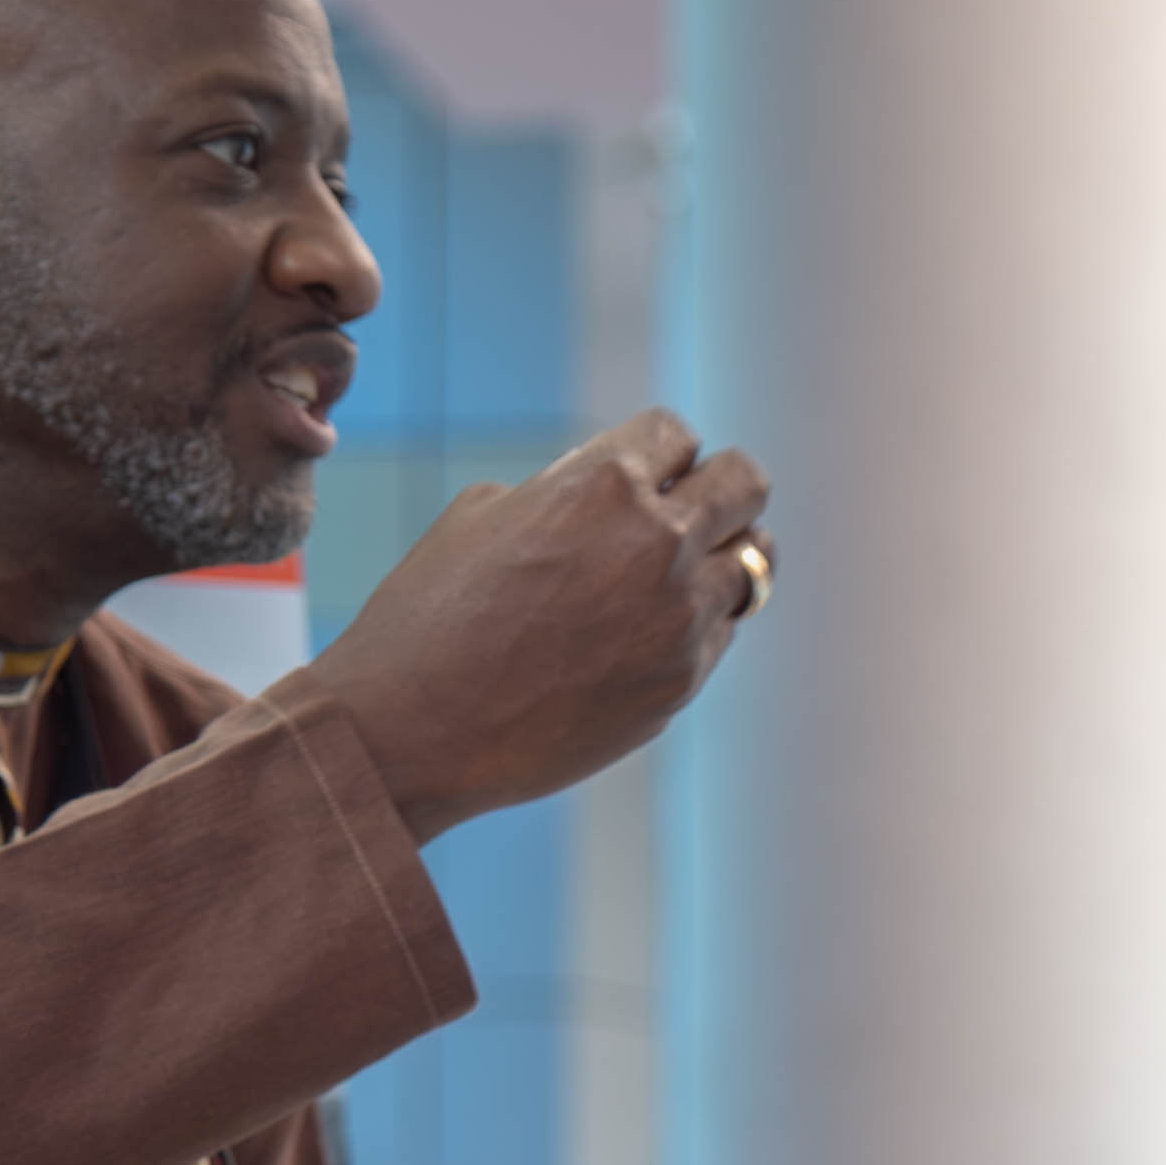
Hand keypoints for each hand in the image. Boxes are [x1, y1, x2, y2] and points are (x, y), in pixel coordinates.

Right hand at [308, 409, 771, 840]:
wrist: (412, 731)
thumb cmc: (428, 616)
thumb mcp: (481, 516)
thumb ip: (562, 491)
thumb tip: (611, 496)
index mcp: (602, 482)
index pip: (676, 433)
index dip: (656, 452)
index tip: (641, 475)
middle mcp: (658, 542)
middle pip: (744, 484)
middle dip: (721, 490)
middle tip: (694, 510)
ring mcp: (679, 617)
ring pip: (753, 562)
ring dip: (720, 559)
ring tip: (680, 575)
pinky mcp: (681, 682)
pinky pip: (721, 632)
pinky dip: (697, 624)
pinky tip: (646, 636)